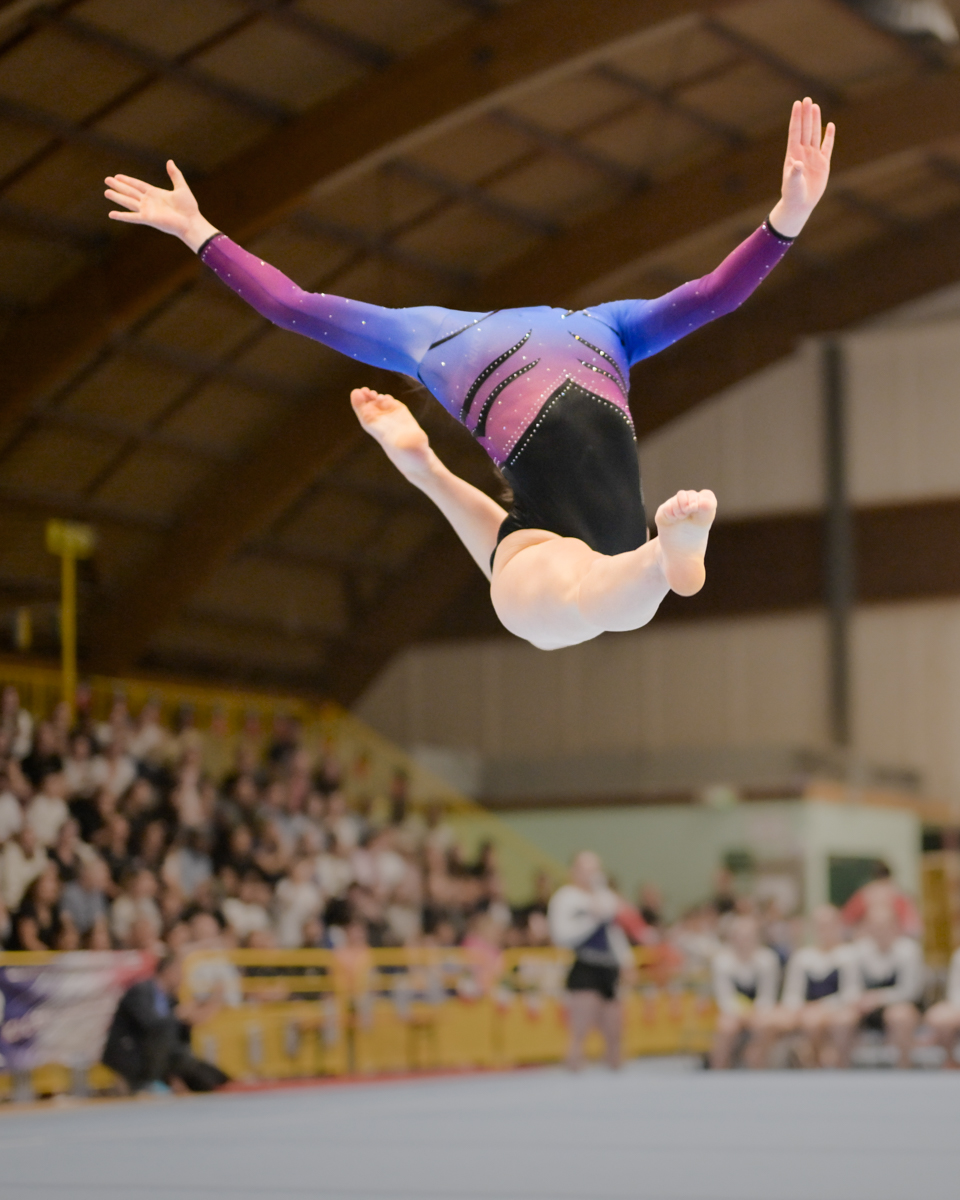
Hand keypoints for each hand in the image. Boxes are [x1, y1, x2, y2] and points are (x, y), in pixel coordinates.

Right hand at [104, 160, 218, 252]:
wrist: (191, 222)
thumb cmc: (189, 207)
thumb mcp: (181, 187)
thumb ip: (175, 174)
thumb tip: (170, 161)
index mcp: (155, 194)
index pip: (138, 185)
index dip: (127, 180)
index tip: (117, 176)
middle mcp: (149, 202)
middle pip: (130, 191)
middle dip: (119, 186)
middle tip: (107, 180)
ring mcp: (147, 210)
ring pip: (128, 202)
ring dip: (117, 197)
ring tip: (106, 192)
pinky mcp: (148, 218)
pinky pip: (132, 217)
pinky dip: (122, 216)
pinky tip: (111, 214)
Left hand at [350, 387, 432, 478]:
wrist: (420, 463)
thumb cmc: (412, 458)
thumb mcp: (408, 449)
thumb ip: (406, 443)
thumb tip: (403, 437)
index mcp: (381, 432)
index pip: (366, 417)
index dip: (359, 405)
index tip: (357, 393)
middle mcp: (384, 425)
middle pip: (369, 410)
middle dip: (365, 399)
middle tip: (366, 390)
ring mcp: (393, 421)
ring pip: (379, 407)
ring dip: (374, 399)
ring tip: (373, 393)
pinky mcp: (403, 418)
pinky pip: (392, 408)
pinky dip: (387, 401)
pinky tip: (386, 398)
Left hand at [768, 97, 834, 237]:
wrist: (800, 204)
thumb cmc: (793, 194)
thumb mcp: (792, 183)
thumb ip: (794, 173)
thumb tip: (797, 163)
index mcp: (793, 154)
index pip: (795, 132)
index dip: (797, 118)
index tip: (797, 103)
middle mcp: (803, 152)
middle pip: (806, 129)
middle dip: (806, 114)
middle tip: (807, 98)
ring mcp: (813, 156)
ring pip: (815, 134)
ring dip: (815, 120)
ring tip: (815, 106)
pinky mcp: (823, 163)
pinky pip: (827, 146)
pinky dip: (829, 136)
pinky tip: (830, 125)